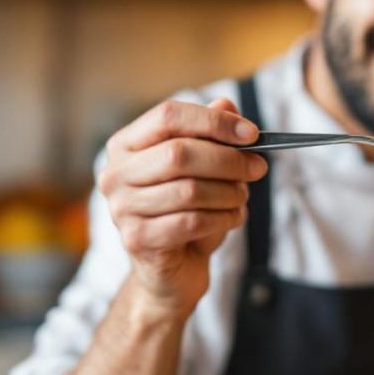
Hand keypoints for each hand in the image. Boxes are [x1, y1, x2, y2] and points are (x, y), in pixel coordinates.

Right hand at [99, 98, 266, 315]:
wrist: (171, 269)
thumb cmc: (186, 211)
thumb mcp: (202, 169)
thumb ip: (210, 135)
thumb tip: (226, 105)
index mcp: (126, 145)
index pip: (168, 116)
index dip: (213, 121)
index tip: (252, 133)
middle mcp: (115, 173)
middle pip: (179, 153)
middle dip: (228, 159)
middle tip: (258, 167)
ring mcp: (121, 208)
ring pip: (189, 190)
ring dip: (229, 192)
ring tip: (242, 197)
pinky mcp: (137, 239)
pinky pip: (191, 222)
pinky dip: (223, 218)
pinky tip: (233, 217)